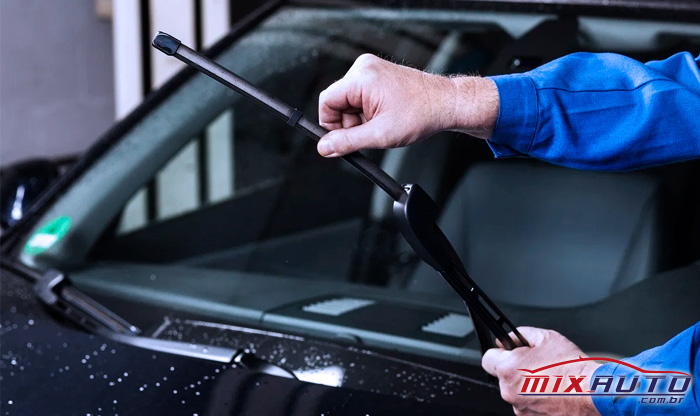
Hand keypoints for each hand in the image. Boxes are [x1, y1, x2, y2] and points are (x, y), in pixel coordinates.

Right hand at [317, 54, 498, 156]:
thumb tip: (325, 147)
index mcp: (361, 78)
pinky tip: (385, 116)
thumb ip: (348, 142)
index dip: (331, 125)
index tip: (342, 139)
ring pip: (349, 102)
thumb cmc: (421, 114)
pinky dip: (368, 111)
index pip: (326, 102)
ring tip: (383, 124)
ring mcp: (371, 69)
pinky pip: (360, 97)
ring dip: (360, 118)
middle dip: (350, 123)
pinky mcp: (378, 75)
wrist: (446, 104)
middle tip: (370, 133)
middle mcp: (363, 68)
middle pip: (338, 102)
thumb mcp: (380, 135)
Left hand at [482, 327, 601, 415]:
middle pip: (502, 376)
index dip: (498, 352)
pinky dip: (535, 398)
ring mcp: (520, 407)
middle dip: (515, 369)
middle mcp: (509, 391)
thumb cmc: (571, 367)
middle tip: (535, 364)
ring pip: (515, 391)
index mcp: (508, 369)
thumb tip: (509, 337)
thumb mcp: (545, 337)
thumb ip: (520, 334)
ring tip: (547, 378)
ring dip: (525, 385)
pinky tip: (551, 391)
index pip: (487, 358)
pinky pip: (527, 404)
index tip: (507, 351)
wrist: (593, 393)